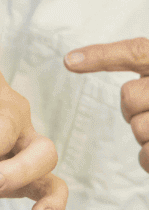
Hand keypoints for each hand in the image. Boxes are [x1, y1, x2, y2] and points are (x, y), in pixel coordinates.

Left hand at [65, 39, 148, 171]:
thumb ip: (140, 62)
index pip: (137, 51)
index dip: (101, 55)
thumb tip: (71, 59)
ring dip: (145, 135)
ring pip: (139, 128)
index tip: (69, 61)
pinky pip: (146, 156)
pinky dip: (148, 157)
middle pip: (130, 97)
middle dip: (134, 109)